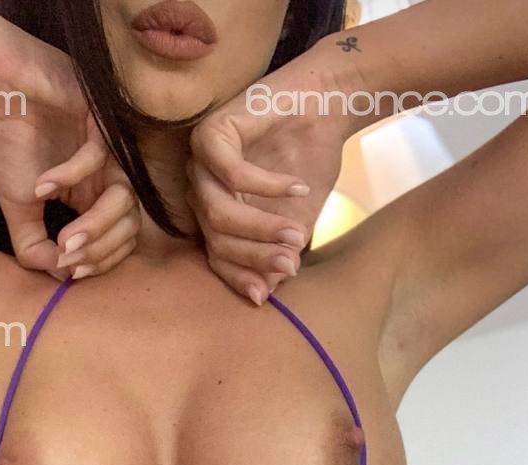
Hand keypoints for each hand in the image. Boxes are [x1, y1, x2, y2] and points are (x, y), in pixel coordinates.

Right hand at [0, 16, 138, 276]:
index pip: (118, 238)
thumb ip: (34, 247)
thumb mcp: (18, 208)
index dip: (100, 260)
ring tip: (64, 239)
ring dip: (95, 225)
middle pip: (128, 223)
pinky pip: (100, 156)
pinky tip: (44, 185)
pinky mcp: (98, 115)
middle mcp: (105, 173)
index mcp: (92, 194)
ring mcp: (106, 145)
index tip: (70, 269)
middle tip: (67, 256)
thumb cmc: (4, 142)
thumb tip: (58, 278)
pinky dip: (72, 178)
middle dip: (99, 248)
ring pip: (124, 195)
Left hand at [189, 54, 350, 302]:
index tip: (265, 295)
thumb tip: (263, 296)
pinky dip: (266, 186)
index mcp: (216, 213)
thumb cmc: (310, 163)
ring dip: (261, 227)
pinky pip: (231, 173)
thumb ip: (276, 255)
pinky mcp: (211, 132)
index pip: (216, 255)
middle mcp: (201, 189)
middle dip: (256, 254)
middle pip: (216, 238)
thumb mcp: (296, 221)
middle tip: (291, 263)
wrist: (326, 104)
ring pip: (218, 211)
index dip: (240, 276)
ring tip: (296, 234)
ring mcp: (201, 161)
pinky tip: (297, 187)